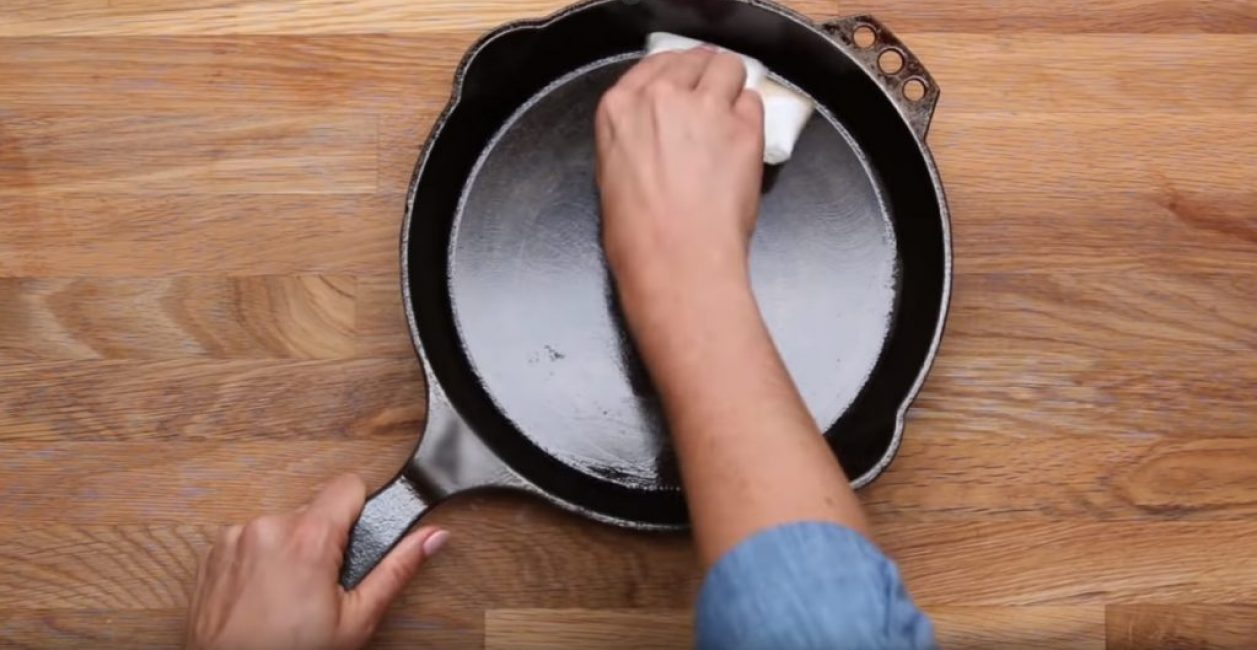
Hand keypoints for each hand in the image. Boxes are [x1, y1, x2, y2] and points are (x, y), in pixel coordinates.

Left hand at [185, 474, 447, 649]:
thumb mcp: (356, 620)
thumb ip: (397, 570)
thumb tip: (433, 537)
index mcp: (309, 538)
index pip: (348, 485)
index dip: (360, 509)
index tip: (357, 537)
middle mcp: (269, 527)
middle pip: (315, 511)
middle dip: (324, 541)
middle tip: (323, 587)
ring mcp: (236, 538)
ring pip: (282, 527)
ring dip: (290, 552)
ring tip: (289, 597)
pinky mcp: (213, 553)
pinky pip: (250, 541)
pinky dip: (260, 562)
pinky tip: (263, 597)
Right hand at [595, 48, 764, 310]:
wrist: (677, 260)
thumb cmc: (638, 236)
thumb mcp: (612, 174)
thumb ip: (633, 135)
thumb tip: (656, 130)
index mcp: (619, 108)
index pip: (654, 64)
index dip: (675, 73)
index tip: (685, 84)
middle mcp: (661, 96)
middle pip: (694, 60)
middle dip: (704, 76)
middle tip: (711, 100)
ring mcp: (706, 108)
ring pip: (729, 68)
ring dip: (731, 87)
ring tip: (731, 116)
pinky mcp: (744, 127)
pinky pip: (753, 102)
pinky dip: (751, 116)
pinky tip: (743, 142)